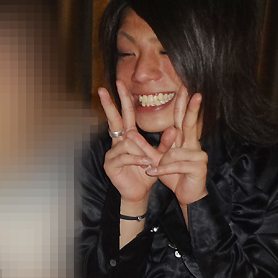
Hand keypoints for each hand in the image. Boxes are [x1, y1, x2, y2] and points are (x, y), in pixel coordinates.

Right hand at [99, 81, 175, 206]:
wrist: (139, 193)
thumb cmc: (148, 173)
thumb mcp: (160, 156)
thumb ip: (165, 143)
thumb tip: (175, 128)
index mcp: (128, 137)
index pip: (126, 114)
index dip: (123, 99)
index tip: (120, 83)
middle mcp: (117, 142)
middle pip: (113, 120)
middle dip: (108, 104)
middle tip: (102, 90)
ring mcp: (111, 153)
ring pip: (127, 142)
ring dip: (141, 151)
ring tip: (149, 161)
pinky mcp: (110, 164)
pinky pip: (125, 156)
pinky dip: (137, 160)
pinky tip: (144, 165)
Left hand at [145, 87, 207, 205]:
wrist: (187, 195)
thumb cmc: (174, 175)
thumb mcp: (158, 160)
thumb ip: (149, 146)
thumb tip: (131, 133)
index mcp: (185, 141)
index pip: (183, 120)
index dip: (183, 105)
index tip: (184, 89)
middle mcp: (194, 145)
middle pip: (191, 124)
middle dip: (192, 108)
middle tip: (195, 93)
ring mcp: (199, 155)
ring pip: (174, 152)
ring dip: (160, 162)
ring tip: (153, 169)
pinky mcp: (199, 167)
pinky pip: (175, 165)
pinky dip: (161, 170)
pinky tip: (153, 173)